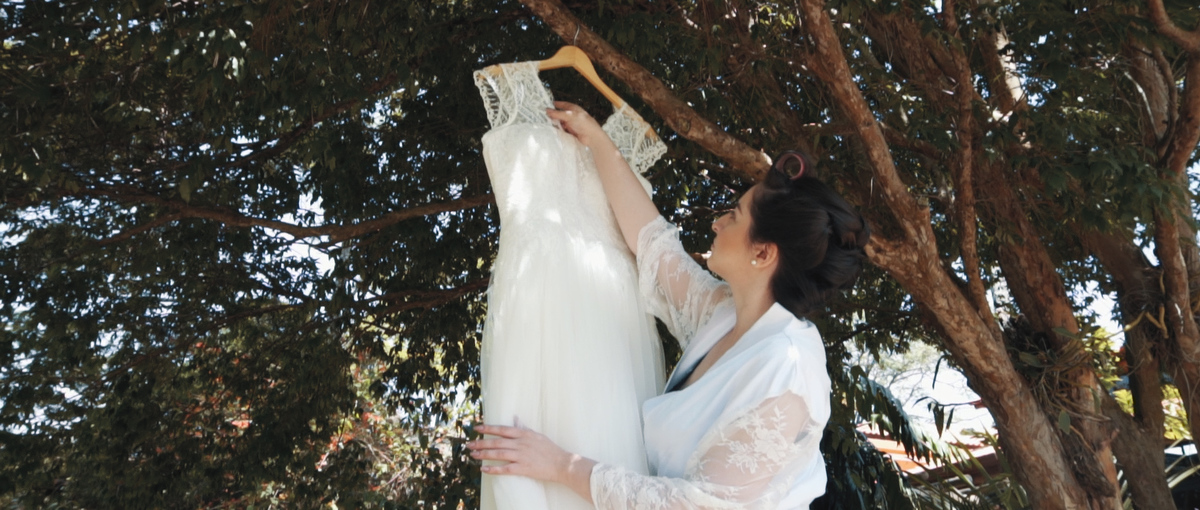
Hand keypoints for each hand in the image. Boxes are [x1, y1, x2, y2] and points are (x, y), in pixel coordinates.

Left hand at [466, 424, 594, 489]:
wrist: (561, 463)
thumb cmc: (549, 449)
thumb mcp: (536, 435)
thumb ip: (523, 428)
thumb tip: (515, 418)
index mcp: (524, 434)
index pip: (502, 429)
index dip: (488, 428)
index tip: (477, 428)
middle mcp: (521, 443)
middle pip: (497, 442)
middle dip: (481, 443)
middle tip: (469, 444)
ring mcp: (522, 456)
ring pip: (499, 454)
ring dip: (484, 454)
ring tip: (473, 455)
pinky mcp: (523, 468)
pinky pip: (505, 469)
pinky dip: (493, 469)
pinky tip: (484, 469)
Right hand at [546, 101, 615, 150]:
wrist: (592, 137)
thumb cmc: (584, 124)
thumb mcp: (570, 116)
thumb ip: (558, 113)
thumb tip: (548, 110)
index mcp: (575, 109)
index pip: (565, 104)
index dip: (558, 104)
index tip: (551, 104)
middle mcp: (574, 116)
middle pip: (562, 114)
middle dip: (555, 115)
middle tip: (546, 115)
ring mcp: (573, 124)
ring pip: (562, 122)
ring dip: (556, 123)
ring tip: (548, 123)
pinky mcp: (572, 132)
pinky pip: (563, 130)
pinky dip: (559, 130)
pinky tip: (554, 130)